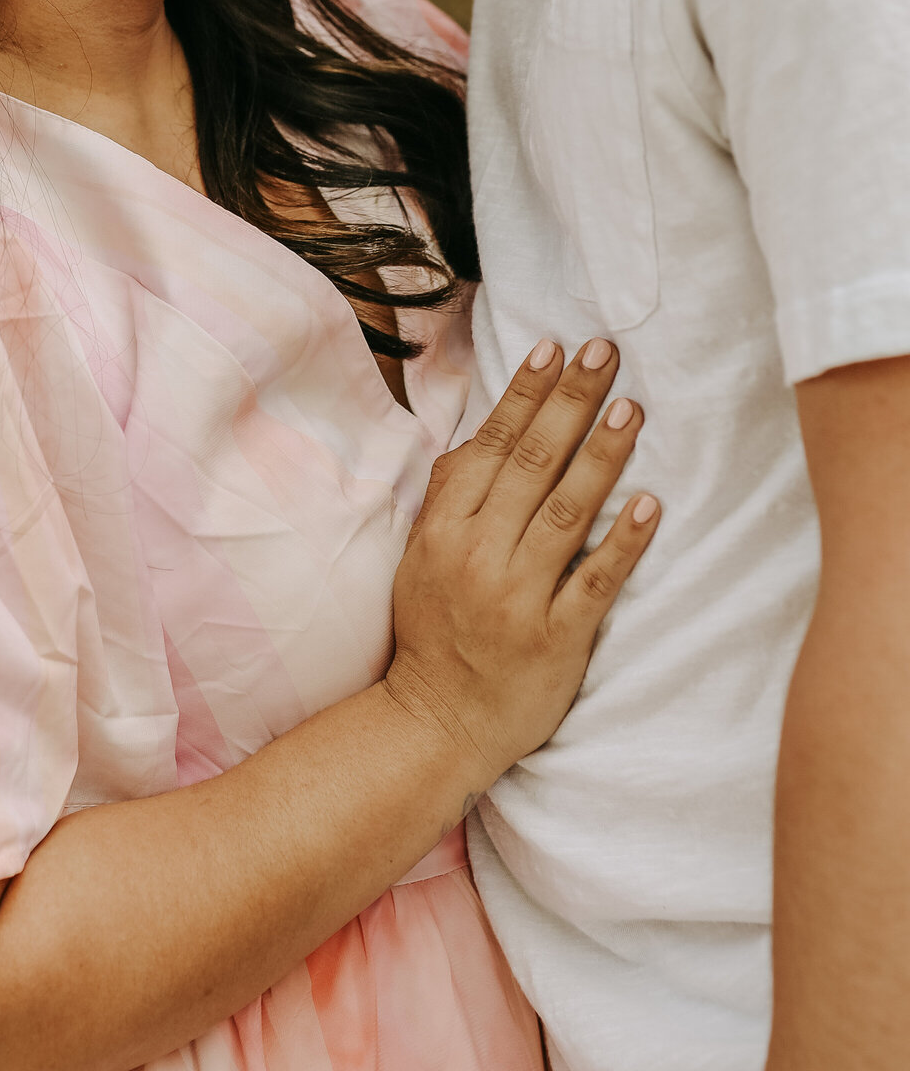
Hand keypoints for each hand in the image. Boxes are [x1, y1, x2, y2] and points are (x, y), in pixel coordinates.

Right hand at [386, 341, 657, 792]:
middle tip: (606, 354)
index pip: (489, 446)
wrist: (437, 723)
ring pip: (565, 513)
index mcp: (443, 531)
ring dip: (601, 456)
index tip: (555, 348)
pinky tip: (649, 505)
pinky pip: (594, 582)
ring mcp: (517, 598)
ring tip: (632, 410)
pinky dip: (622, 543)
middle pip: (530, 464)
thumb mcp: (421, 558)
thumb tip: (480, 434)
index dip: (525, 394)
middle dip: (571, 403)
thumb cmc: (434, 632)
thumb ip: (450, 498)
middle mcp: (478, 556)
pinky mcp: (555, 640)